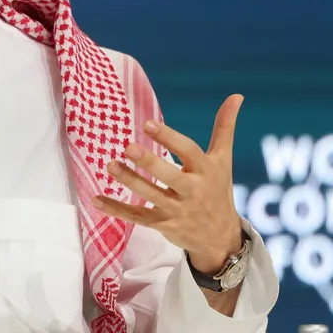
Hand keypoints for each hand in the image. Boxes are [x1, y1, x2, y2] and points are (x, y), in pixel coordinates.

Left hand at [93, 94, 244, 273]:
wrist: (220, 237)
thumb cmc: (217, 188)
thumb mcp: (223, 159)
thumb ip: (224, 128)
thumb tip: (237, 95)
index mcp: (206, 171)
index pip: (188, 152)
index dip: (169, 138)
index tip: (147, 124)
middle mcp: (193, 191)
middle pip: (170, 176)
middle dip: (149, 163)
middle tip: (128, 147)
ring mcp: (177, 210)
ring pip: (150, 196)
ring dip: (129, 181)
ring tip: (110, 165)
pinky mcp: (162, 225)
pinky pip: (137, 218)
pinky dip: (116, 210)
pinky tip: (96, 199)